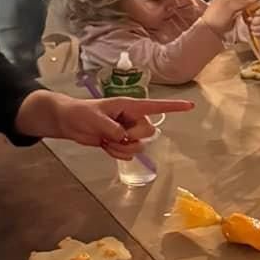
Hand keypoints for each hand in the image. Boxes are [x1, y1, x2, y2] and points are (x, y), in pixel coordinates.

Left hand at [25, 90, 194, 157]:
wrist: (68, 122)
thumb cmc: (80, 112)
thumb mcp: (95, 118)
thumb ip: (111, 127)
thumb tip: (123, 137)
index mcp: (130, 106)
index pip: (156, 106)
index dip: (173, 107)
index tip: (190, 106)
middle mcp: (133, 119)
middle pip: (147, 132)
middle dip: (132, 137)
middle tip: (114, 134)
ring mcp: (127, 132)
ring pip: (139, 145)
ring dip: (122, 148)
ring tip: (106, 141)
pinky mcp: (120, 143)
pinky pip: (129, 153)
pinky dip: (117, 153)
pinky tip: (105, 146)